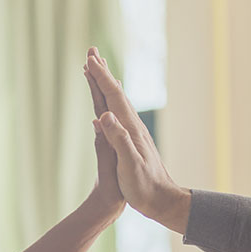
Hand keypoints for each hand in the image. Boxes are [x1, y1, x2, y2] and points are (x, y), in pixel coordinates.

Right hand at [84, 48, 190, 231]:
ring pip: (116, 100)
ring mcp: (132, 132)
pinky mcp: (131, 140)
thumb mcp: (129, 166)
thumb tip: (103, 116)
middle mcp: (131, 126)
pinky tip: (109, 102)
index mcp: (129, 129)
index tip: (88, 59)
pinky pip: (118, 113)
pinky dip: (111, 101)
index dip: (100, 77)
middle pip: (115, 92)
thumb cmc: (144, 187)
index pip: (112, 97)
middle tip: (91, 52)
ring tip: (97, 68)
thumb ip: (118, 140)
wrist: (161, 200)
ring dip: (106, 82)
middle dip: (102, 72)